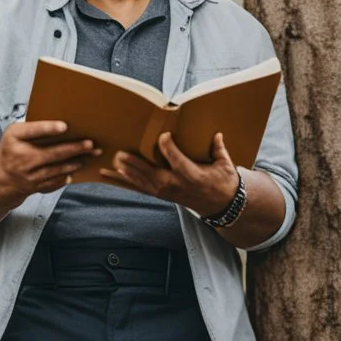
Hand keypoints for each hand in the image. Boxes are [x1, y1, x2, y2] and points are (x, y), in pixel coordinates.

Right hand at [0, 120, 100, 199]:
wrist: (0, 178)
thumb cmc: (12, 148)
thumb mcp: (13, 133)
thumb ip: (32, 127)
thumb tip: (57, 118)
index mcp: (14, 138)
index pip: (32, 131)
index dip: (48, 128)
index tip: (64, 126)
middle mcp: (21, 158)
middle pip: (51, 153)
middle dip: (73, 148)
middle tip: (89, 143)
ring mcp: (28, 175)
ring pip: (56, 169)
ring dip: (74, 162)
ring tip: (90, 154)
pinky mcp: (35, 187)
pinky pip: (54, 182)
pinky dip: (66, 176)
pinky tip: (76, 169)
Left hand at [100, 131, 239, 217]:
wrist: (221, 206)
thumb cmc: (223, 182)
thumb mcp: (224, 165)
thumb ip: (218, 149)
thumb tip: (217, 135)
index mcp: (192, 174)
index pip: (175, 158)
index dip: (167, 145)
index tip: (162, 135)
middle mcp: (177, 184)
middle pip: (153, 174)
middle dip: (136, 164)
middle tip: (121, 154)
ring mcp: (169, 192)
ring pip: (145, 182)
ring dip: (129, 172)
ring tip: (116, 161)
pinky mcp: (165, 195)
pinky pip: (145, 188)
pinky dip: (132, 181)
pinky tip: (120, 174)